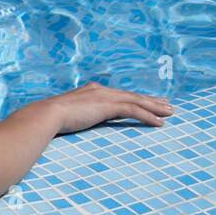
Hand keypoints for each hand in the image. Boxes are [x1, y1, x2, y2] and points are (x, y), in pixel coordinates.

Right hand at [37, 82, 174, 134]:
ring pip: (136, 101)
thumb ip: (74, 116)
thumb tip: (71, 124)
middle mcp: (100, 90)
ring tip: (169, 113)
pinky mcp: (108, 105)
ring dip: (155, 107)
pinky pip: (134, 110)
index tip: (145, 101)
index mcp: (90, 91)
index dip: (133, 98)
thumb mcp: (65, 115)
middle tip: (166, 105)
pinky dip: (148, 116)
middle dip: (150, 100)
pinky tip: (159, 123)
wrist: (46, 115)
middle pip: (130, 95)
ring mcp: (104, 96)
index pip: (117, 94)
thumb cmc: (49, 119)